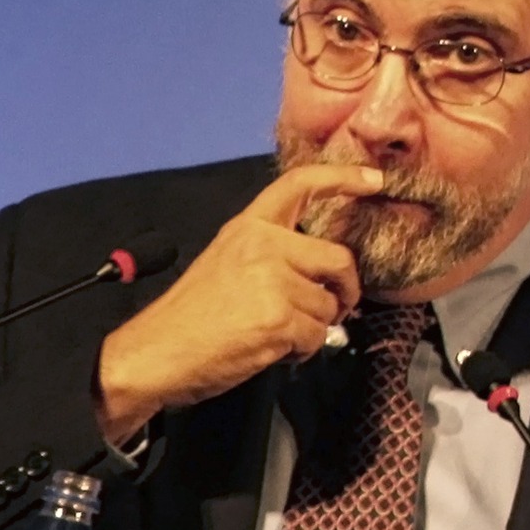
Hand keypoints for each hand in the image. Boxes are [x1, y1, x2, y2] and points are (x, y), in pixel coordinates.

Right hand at [95, 164, 383, 443]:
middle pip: (338, 259)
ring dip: (313, 327)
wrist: (155, 352)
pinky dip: (302, 351)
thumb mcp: (228, 262)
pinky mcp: (278, 317)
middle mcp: (263, 245)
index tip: (374, 178)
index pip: (300, 184)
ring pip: (329, 305)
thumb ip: (273, 255)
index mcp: (249, 226)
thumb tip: (323, 275)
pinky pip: (317, 336)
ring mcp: (272, 280)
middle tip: (336, 308)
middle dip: (346, 290)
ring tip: (277, 334)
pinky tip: (272, 350)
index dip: (342, 177)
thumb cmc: (191, 316)